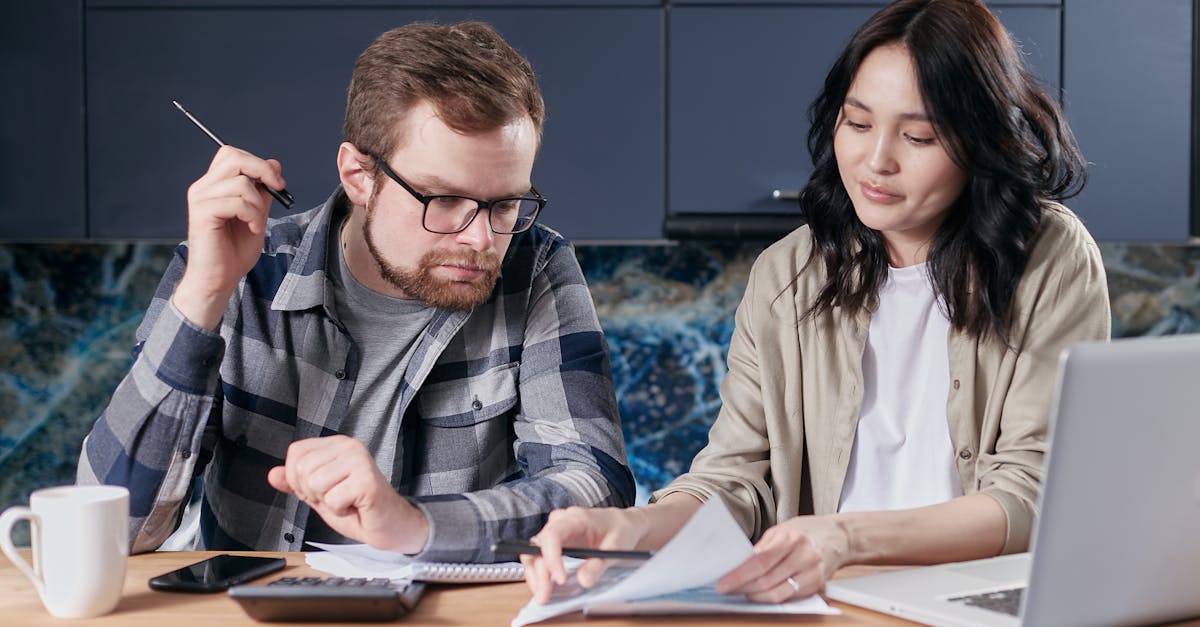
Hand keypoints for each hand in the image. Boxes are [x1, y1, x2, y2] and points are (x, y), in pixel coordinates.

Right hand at [172, 145, 285, 329]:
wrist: (219, 279)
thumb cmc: (234, 251)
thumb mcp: (257, 214)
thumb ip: (262, 191)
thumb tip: (274, 164)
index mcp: (214, 185)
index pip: (232, 154)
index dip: (258, 162)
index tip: (277, 182)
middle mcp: (203, 188)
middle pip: (234, 157)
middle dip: (262, 170)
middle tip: (278, 189)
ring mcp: (200, 199)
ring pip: (241, 182)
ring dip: (259, 204)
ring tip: (257, 222)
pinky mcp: (202, 213)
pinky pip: (237, 202)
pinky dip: (253, 215)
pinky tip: (252, 228)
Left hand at [266, 435, 428, 553]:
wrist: (390, 526)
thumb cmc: (359, 508)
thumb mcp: (319, 494)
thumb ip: (295, 483)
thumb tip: (273, 474)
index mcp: (337, 444)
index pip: (296, 453)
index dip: (298, 479)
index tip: (322, 490)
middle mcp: (349, 446)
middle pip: (302, 468)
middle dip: (313, 493)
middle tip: (336, 497)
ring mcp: (360, 461)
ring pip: (315, 483)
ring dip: (327, 502)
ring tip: (346, 501)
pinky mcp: (367, 480)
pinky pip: (332, 499)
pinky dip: (340, 511)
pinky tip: (355, 507)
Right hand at [521, 506, 650, 604]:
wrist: (621, 524)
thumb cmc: (620, 530)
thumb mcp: (616, 547)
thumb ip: (599, 564)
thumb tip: (583, 581)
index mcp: (575, 518)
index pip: (553, 535)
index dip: (551, 558)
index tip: (560, 579)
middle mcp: (559, 522)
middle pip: (538, 546)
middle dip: (539, 574)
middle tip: (545, 596)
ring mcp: (554, 532)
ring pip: (533, 553)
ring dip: (535, 576)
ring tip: (543, 596)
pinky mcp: (554, 544)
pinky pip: (539, 558)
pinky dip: (540, 574)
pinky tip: (546, 589)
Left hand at [715, 514, 849, 601]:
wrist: (839, 537)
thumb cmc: (808, 530)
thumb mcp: (783, 529)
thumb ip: (763, 546)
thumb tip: (739, 563)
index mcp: (791, 538)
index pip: (760, 561)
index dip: (739, 575)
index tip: (723, 582)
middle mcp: (803, 556)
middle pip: (767, 579)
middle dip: (743, 587)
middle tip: (727, 589)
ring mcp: (812, 573)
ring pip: (777, 593)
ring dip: (755, 596)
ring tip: (741, 592)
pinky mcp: (817, 586)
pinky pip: (789, 597)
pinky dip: (771, 598)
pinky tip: (760, 595)